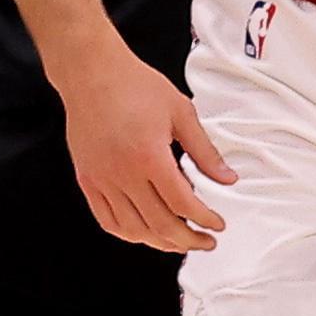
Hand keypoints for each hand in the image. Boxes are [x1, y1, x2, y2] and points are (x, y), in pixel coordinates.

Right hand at [61, 43, 232, 252]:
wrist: (91, 73)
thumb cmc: (134, 85)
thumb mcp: (180, 112)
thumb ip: (204, 151)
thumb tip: (227, 178)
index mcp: (149, 156)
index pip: (182, 204)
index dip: (204, 220)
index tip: (217, 225)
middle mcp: (123, 173)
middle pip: (160, 224)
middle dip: (188, 240)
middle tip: (205, 242)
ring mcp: (102, 179)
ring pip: (133, 229)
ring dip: (160, 242)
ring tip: (178, 242)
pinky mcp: (88, 179)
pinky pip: (107, 219)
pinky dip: (128, 233)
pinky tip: (144, 232)